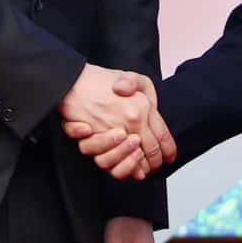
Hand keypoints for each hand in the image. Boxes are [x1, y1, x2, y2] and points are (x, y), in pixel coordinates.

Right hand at [59, 66, 175, 178]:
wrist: (73, 80)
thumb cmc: (101, 80)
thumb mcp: (132, 77)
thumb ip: (144, 88)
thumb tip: (152, 104)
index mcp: (142, 108)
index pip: (162, 135)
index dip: (168, 149)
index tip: (169, 157)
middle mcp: (129, 122)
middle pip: (149, 151)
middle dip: (153, 161)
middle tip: (154, 164)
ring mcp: (110, 135)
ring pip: (128, 160)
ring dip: (134, 162)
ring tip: (136, 155)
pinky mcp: (93, 143)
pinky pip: (106, 162)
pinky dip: (117, 165)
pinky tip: (122, 163)